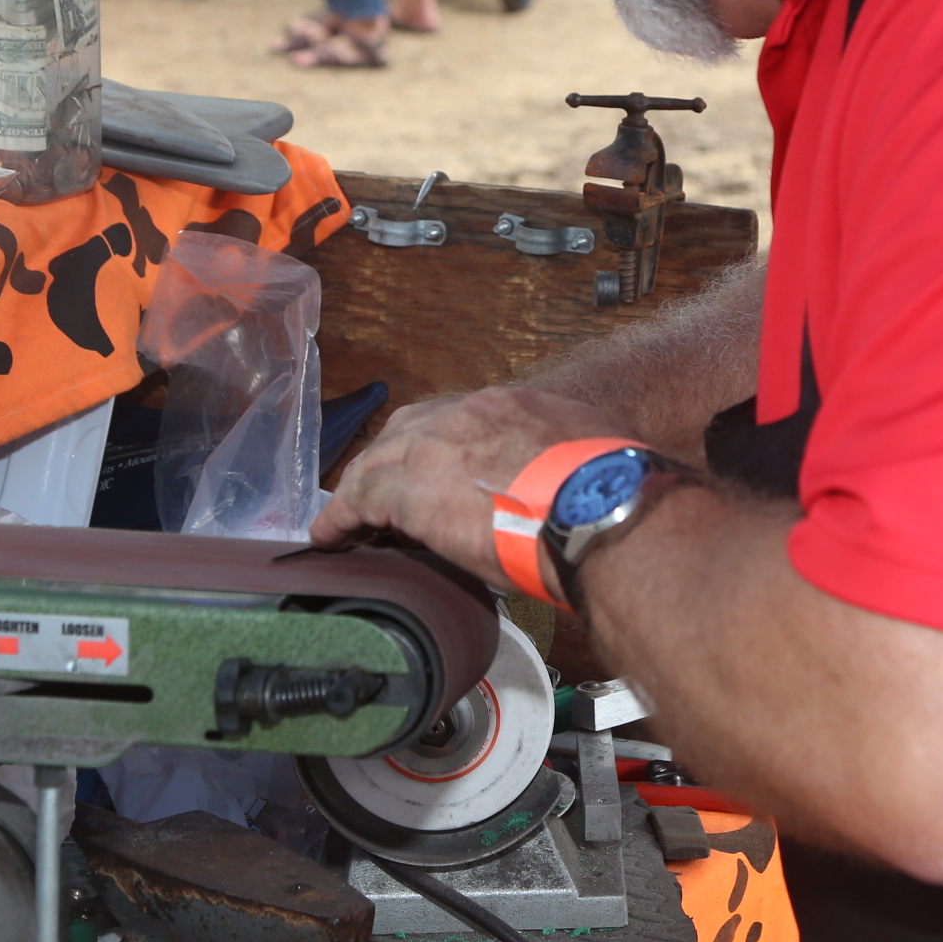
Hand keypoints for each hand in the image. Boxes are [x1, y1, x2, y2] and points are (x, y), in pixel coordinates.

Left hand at [312, 386, 645, 592]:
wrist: (601, 509)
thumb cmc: (613, 492)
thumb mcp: (594, 454)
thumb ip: (569, 461)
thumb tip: (572, 485)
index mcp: (512, 407)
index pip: (457, 420)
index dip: (438, 446)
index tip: (433, 469)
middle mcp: (468, 415)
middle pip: (407, 430)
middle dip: (389, 459)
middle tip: (379, 492)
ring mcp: (436, 447)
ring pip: (377, 461)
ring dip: (361, 488)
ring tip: (346, 518)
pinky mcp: (411, 490)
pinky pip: (358, 499)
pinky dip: (340, 516)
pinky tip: (330, 534)